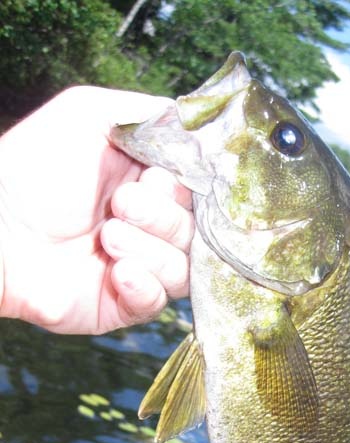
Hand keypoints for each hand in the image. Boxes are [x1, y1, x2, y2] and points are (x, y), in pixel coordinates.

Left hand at [0, 86, 192, 334]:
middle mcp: (149, 227)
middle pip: (195, 231)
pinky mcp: (124, 304)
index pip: (197, 192)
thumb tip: (199, 132)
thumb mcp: (88, 113)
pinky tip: (115, 271)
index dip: (184, 186)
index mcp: (148, 184)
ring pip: (183, 269)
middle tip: (120, 204)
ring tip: (107, 237)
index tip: (155, 176)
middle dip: (161, 215)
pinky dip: (144, 285)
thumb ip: (149, 114)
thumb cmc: (33, 167)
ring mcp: (139, 266)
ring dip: (150, 249)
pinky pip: (158, 302)